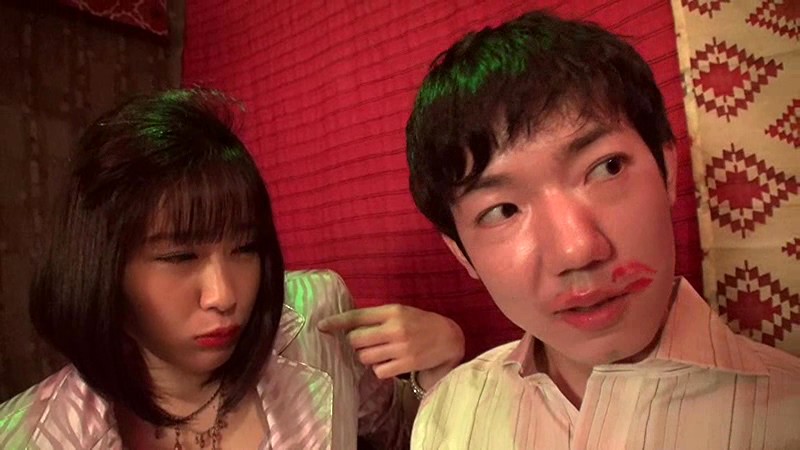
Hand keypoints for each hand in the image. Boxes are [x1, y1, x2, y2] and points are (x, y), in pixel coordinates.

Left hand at [318, 304, 464, 388]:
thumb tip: (347, 327)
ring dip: (367, 357)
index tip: (321, 326)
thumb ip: (377, 317)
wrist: (448, 338)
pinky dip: (380, 370)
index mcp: (392, 311)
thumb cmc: (419, 323)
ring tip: (380, 353)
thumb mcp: (400, 312)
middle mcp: (394, 328)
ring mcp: (400, 347)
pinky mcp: (406, 364)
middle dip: (355, 344)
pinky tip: (390, 363)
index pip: (357, 316)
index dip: (336, 322)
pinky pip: (378, 371)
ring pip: (364, 357)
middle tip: (365, 343)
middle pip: (356, 340)